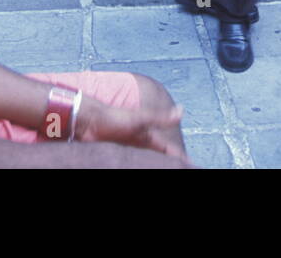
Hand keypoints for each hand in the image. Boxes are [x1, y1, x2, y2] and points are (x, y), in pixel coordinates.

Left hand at [76, 97, 192, 163]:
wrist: (88, 122)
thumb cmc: (114, 118)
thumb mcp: (139, 119)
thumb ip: (160, 118)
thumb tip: (182, 109)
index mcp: (148, 136)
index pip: (169, 150)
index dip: (180, 158)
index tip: (192, 166)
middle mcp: (141, 145)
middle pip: (159, 159)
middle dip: (169, 164)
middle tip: (181, 169)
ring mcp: (129, 152)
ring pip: (146, 163)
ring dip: (155, 166)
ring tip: (166, 170)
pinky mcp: (117, 157)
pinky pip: (130, 166)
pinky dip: (138, 167)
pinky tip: (140, 169)